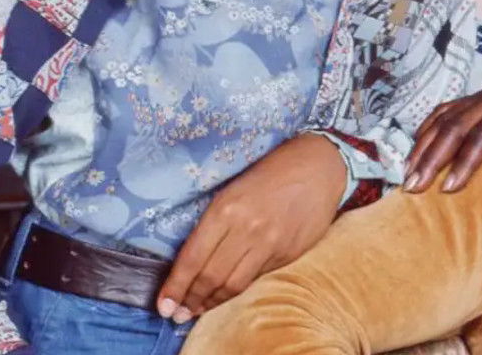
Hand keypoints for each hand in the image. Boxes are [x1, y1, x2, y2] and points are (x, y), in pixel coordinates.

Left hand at [156, 134, 347, 322]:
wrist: (319, 166)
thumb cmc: (270, 173)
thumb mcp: (232, 190)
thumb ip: (213, 225)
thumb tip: (192, 263)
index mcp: (226, 209)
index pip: (193, 259)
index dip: (175, 287)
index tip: (162, 306)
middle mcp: (247, 229)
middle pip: (211, 277)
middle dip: (190, 300)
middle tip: (176, 314)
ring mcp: (271, 244)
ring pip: (234, 285)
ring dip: (212, 302)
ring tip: (199, 309)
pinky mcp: (290, 253)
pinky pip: (257, 278)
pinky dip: (238, 289)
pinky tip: (228, 292)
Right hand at [403, 65, 481, 196]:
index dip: (464, 162)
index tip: (448, 189)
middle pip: (454, 125)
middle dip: (431, 157)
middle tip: (413, 187)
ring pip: (445, 117)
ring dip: (424, 145)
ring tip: (407, 175)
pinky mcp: (480, 96)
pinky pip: (447, 110)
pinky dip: (428, 129)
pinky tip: (416, 149)